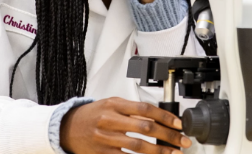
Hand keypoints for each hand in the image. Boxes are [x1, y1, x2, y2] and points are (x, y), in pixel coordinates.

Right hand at [60, 97, 190, 153]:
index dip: (165, 116)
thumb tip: (158, 117)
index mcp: (116, 104)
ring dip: (159, 151)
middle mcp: (111, 120)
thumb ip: (132, 109)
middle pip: (146, 128)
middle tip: (183, 141)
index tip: (179, 124)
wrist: (67, 127)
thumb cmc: (93, 114)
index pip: (146, 109)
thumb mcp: (112, 103)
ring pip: (138, 147)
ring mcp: (106, 139)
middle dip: (168, 136)